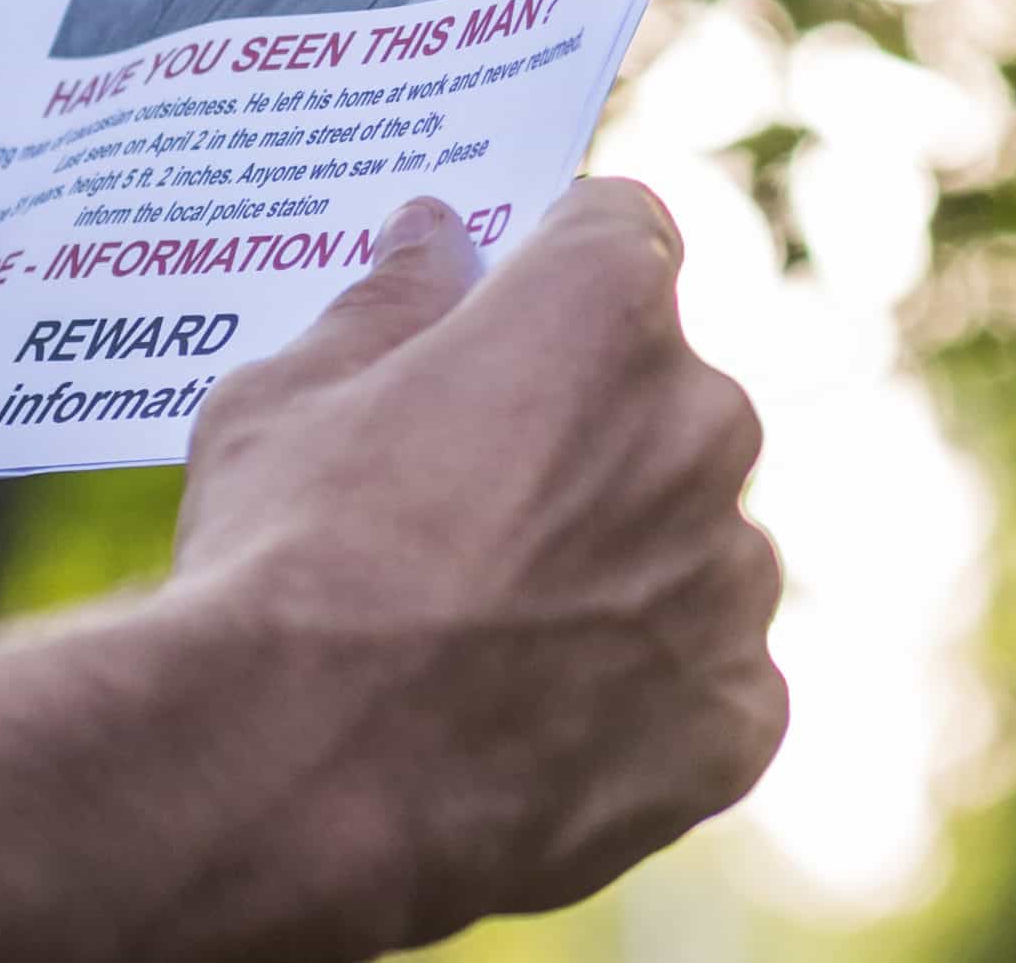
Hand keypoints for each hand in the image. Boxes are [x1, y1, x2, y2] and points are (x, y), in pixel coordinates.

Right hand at [170, 181, 785, 943]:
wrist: (293, 784)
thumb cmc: (278, 570)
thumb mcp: (283, 402)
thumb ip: (383, 305)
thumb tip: (428, 237)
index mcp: (605, 310)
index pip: (620, 232)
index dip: (555, 271)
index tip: (506, 317)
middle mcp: (702, 422)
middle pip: (665, 399)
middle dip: (588, 436)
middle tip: (473, 513)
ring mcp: (731, 576)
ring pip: (694, 548)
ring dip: (624, 574)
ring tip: (490, 646)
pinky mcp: (738, 711)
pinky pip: (708, 683)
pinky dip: (643, 703)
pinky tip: (535, 736)